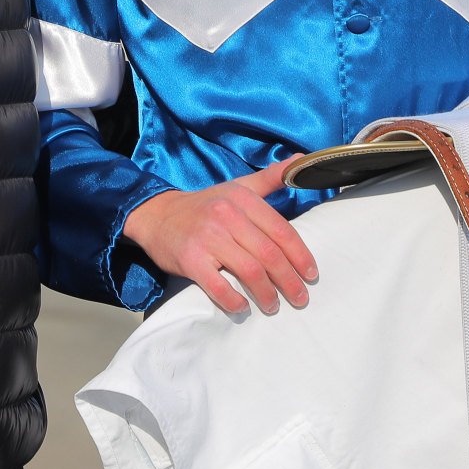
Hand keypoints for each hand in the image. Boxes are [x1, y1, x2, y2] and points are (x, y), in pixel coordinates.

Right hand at [123, 159, 318, 314]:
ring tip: (274, 306)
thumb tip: (301, 161)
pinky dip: (234, 301)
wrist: (157, 214)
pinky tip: (243, 308)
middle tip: (300, 298)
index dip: (300, 255)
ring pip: (249, 271)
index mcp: (243, 199)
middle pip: (269, 254)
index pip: (281, 230)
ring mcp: (208, 238)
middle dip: (289, 280)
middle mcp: (227, 216)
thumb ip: (270, 177)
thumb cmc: (205, 204)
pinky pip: (218, 286)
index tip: (311, 275)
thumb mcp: (238, 186)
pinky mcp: (190, 259)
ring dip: (266, 294)